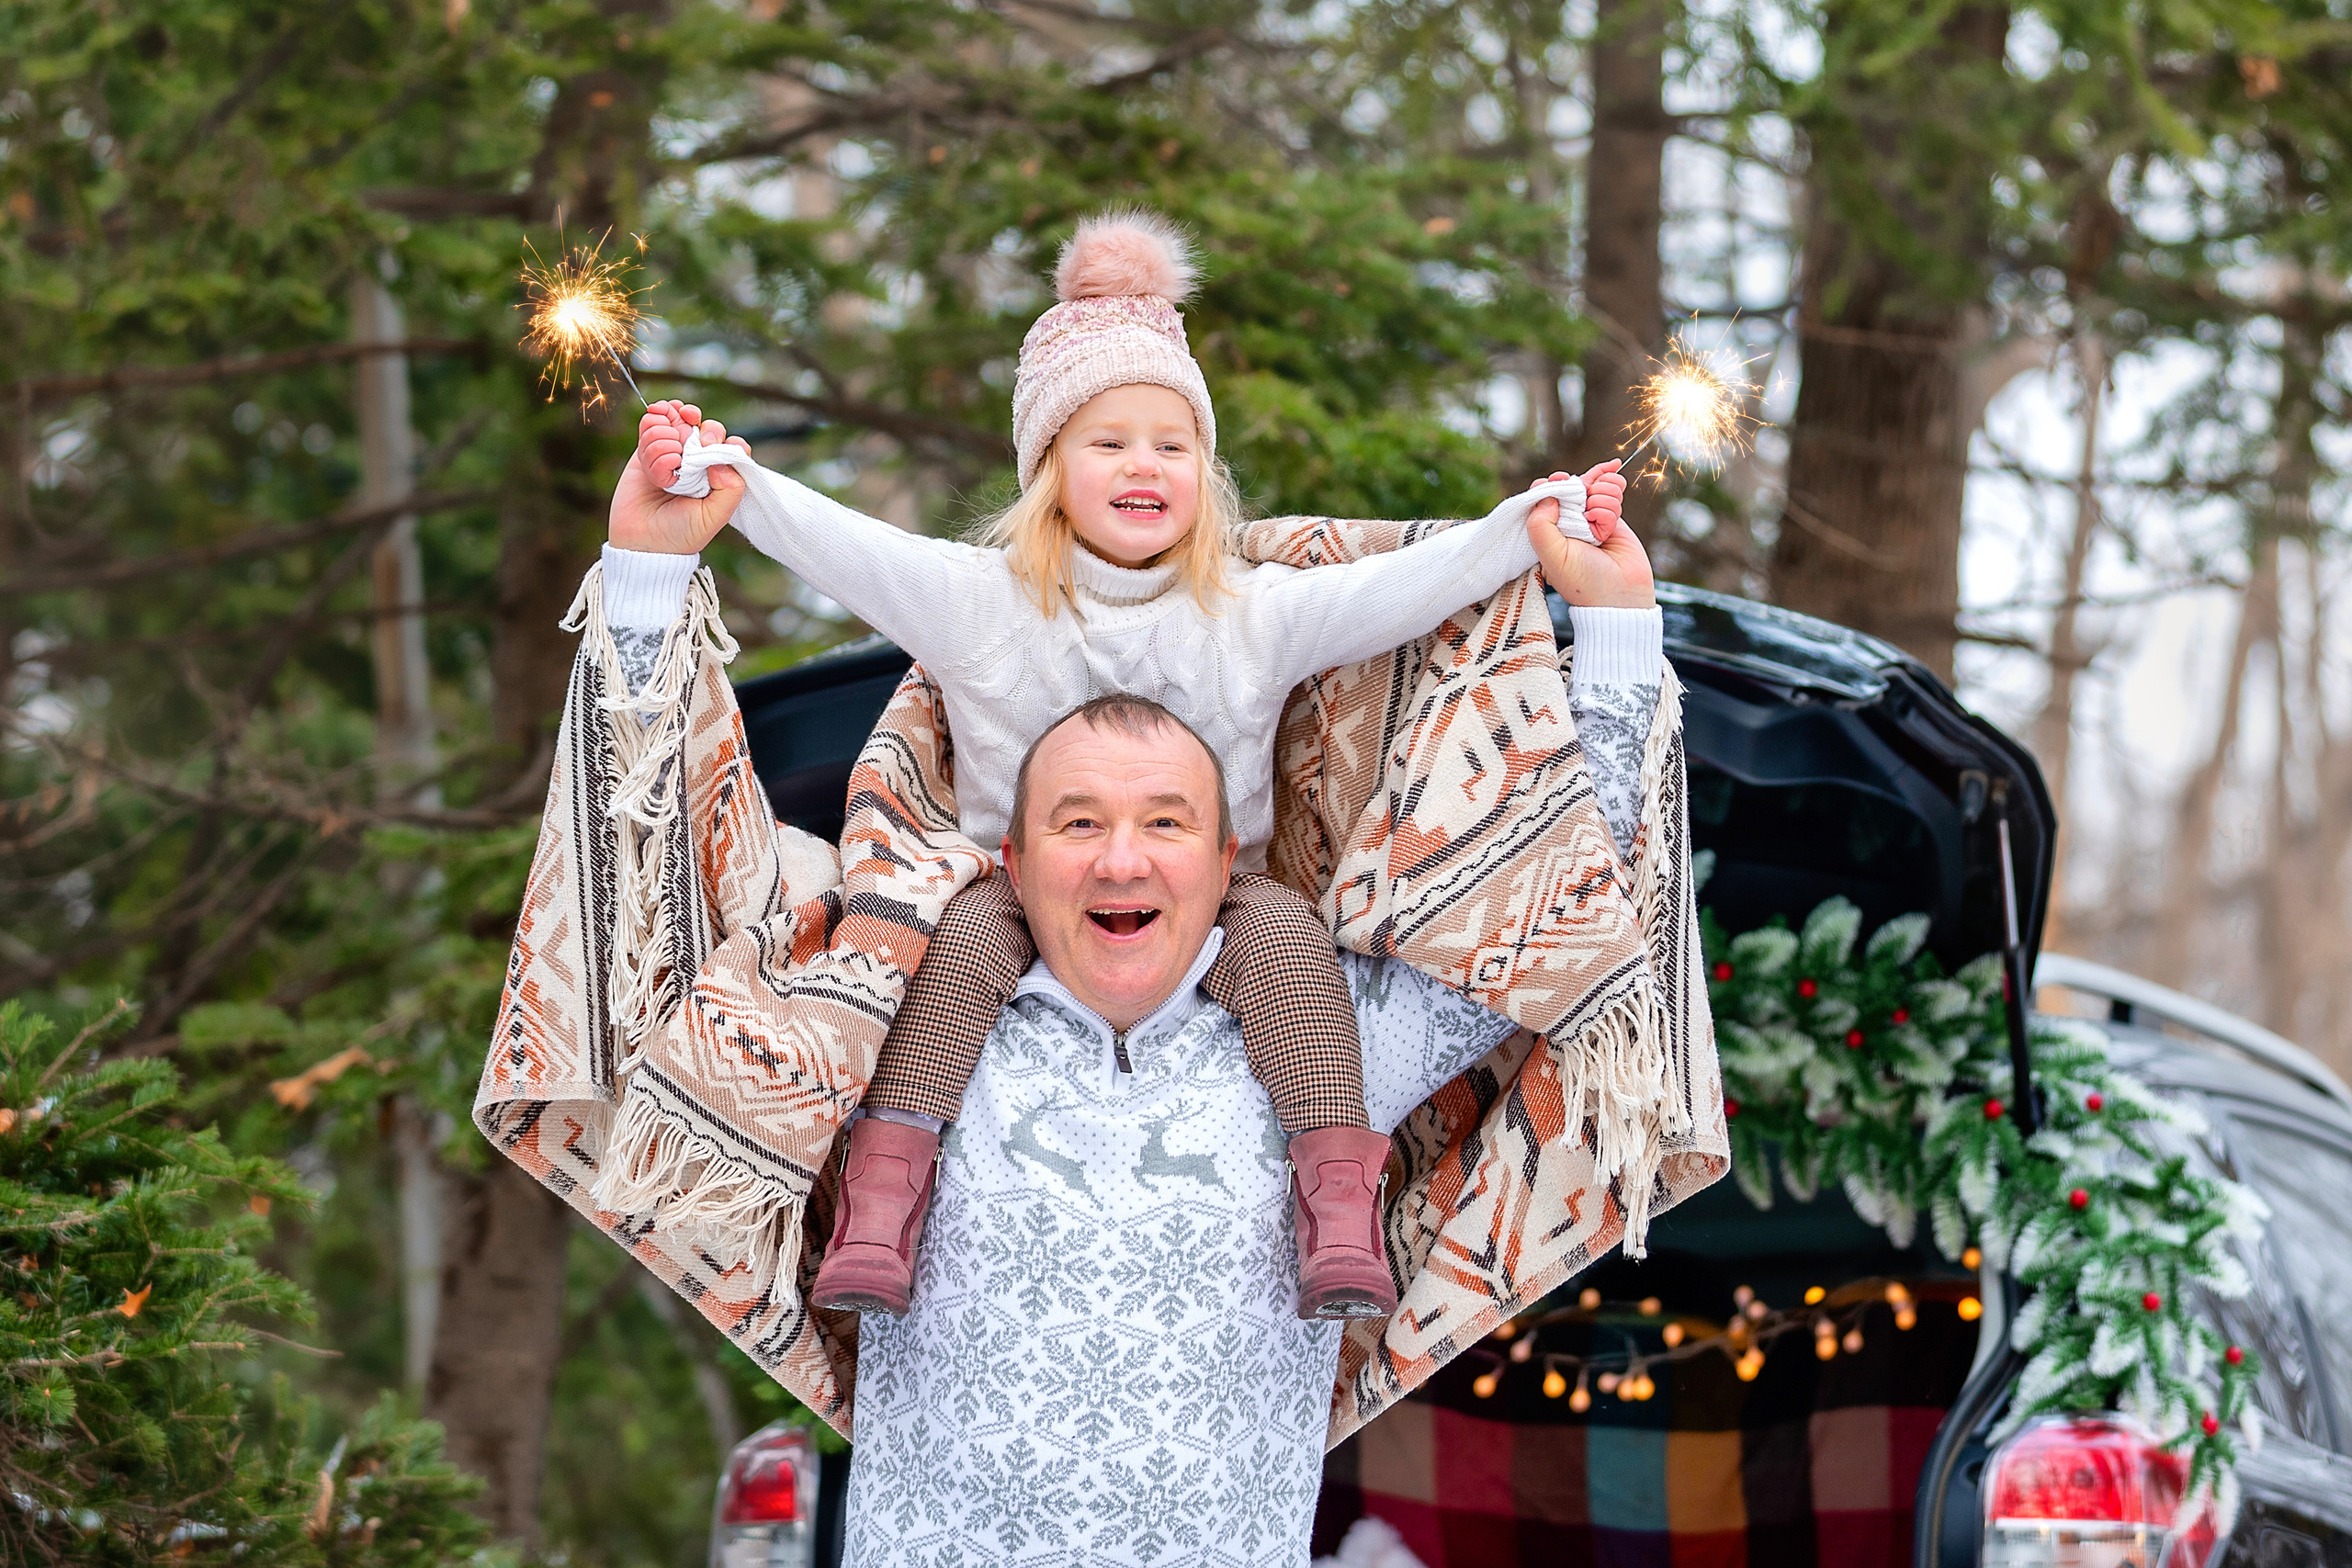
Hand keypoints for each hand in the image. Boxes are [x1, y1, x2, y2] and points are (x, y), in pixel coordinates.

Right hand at [608, 400, 750, 555]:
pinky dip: (650, 429)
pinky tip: (648, 449)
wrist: (642, 541)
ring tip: (662, 470)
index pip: (728, 441)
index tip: (708, 443)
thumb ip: (731, 488)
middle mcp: (696, 460)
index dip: (718, 434)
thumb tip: (719, 456)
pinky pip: (650, 423)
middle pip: (700, 423)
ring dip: (664, 437)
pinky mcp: (646, 449)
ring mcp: (671, 451)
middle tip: (681, 453)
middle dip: (692, 429)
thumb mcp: (715, 516)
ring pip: (674, 420)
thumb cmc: (681, 533)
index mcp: (718, 474)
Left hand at [1524, 463, 1654, 608]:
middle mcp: (1568, 522)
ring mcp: (1591, 517)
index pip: (1544, 494)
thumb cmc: (1583, 581)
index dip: (1552, 483)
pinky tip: (1613, 514)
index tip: (1560, 481)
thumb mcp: (1551, 556)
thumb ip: (1539, 525)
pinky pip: (1612, 492)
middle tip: (1586, 508)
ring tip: (1600, 523)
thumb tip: (1548, 496)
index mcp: (1547, 530)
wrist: (1621, 593)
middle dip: (1581, 487)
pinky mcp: (1612, 517)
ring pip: (1595, 486)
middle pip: (1572, 484)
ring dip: (1601, 497)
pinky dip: (1613, 497)